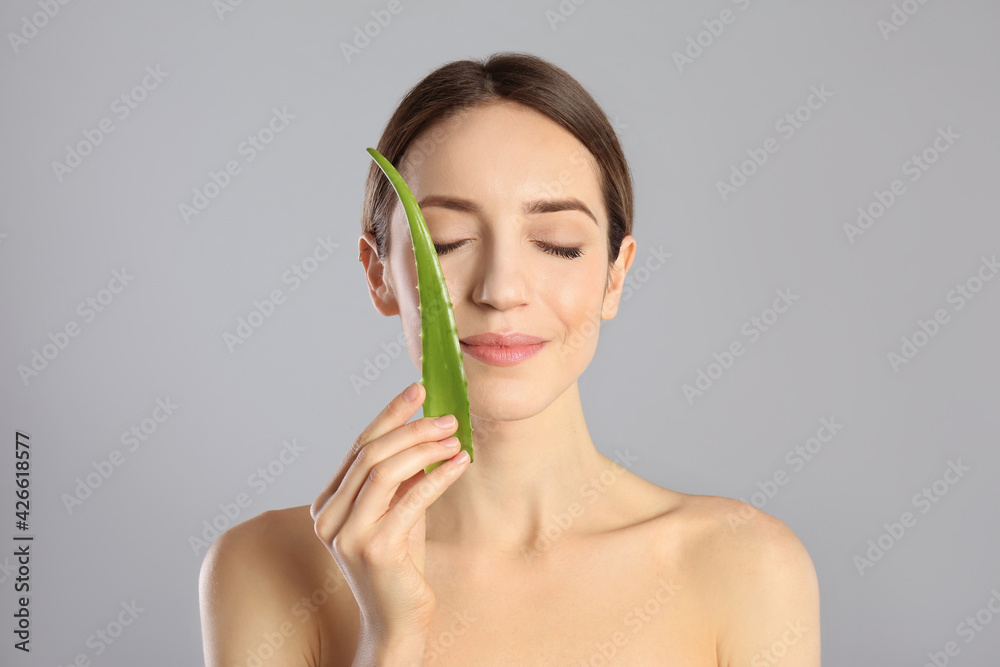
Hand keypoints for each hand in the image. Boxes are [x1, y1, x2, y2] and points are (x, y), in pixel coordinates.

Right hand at [311, 381, 470, 651]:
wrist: (397, 621)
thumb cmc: (400, 566)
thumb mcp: (397, 511)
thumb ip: (401, 478)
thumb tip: (426, 431)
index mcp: (328, 503)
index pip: (359, 445)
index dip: (390, 414)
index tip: (418, 389)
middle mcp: (329, 516)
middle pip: (371, 453)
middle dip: (413, 428)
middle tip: (448, 417)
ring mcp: (348, 534)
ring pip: (385, 470)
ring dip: (425, 448)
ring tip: (455, 439)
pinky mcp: (375, 549)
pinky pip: (410, 499)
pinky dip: (438, 476)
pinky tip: (460, 464)